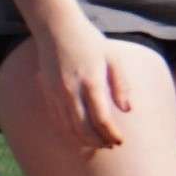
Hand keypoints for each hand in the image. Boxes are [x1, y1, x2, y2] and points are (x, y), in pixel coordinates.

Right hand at [44, 28, 137, 151]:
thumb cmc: (90, 42)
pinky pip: (57, 120)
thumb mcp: (113, 59)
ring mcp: (56, 93)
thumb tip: (127, 110)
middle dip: (98, 141)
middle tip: (110, 145)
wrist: (57, 29)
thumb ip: (121, 85)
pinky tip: (79, 136)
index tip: (120, 140)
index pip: (102, 118)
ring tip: (98, 144)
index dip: (111, 133)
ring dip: (84, 140)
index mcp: (91, 82)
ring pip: (68, 127)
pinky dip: (69, 132)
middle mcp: (71, 91)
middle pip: (83, 128)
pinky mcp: (47, 94)